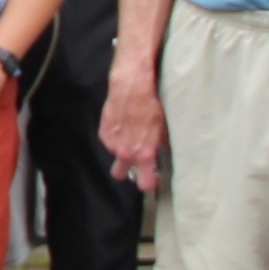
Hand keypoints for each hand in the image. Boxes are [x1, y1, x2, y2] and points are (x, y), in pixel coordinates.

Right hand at [99, 68, 166, 193]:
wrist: (132, 85)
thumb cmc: (152, 104)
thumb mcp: (164, 127)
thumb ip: (160, 145)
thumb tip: (163, 152)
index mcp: (144, 154)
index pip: (145, 183)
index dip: (148, 182)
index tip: (152, 178)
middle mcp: (126, 153)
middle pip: (120, 175)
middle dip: (128, 170)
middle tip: (136, 160)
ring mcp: (113, 143)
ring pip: (115, 155)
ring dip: (122, 149)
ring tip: (130, 135)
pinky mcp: (104, 132)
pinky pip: (109, 142)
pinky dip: (115, 137)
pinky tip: (123, 125)